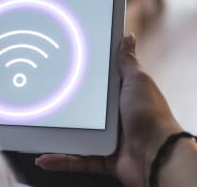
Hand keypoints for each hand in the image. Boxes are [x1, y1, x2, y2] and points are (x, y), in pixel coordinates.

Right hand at [35, 34, 182, 186]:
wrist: (157, 155)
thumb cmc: (151, 116)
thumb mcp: (137, 81)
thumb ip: (128, 62)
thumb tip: (128, 37)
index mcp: (122, 95)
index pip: (97, 82)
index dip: (81, 75)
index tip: (59, 67)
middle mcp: (114, 116)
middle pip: (83, 108)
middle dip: (65, 104)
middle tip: (42, 96)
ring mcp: (108, 138)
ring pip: (76, 134)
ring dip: (58, 133)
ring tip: (38, 127)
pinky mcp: (103, 157)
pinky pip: (77, 159)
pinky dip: (61, 159)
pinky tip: (45, 157)